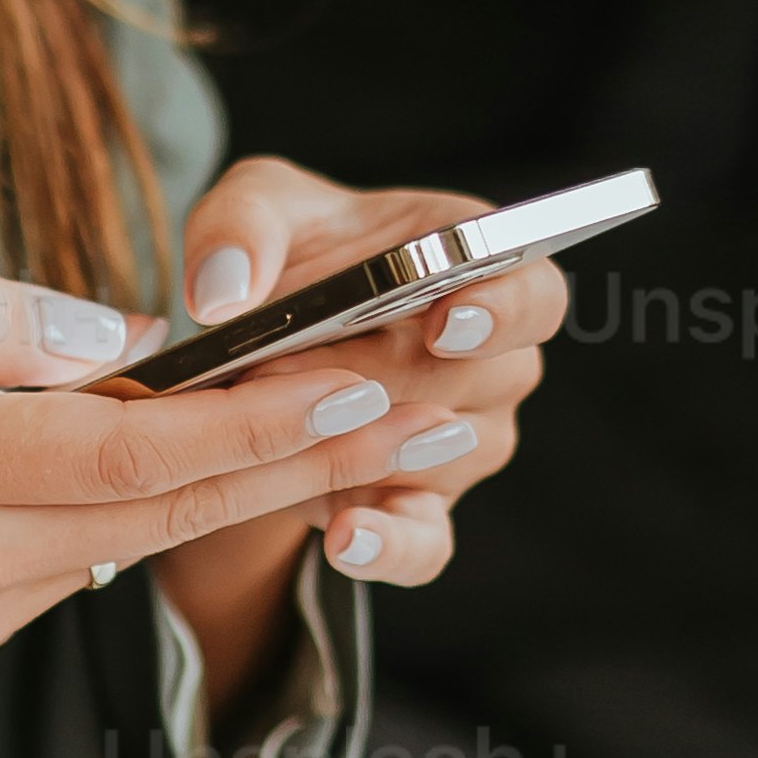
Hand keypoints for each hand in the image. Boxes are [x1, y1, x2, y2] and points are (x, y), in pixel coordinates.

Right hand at [0, 259, 473, 757]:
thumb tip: (112, 336)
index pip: (132, 453)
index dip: (257, 426)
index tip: (355, 390)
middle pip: (177, 511)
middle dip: (316, 465)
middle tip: (436, 416)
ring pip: (148, 539)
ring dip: (263, 487)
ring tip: (378, 431)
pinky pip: (93, 555)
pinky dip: (171, 507)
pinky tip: (236, 459)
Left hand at [147, 155, 569, 711]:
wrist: (264, 343)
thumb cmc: (286, 252)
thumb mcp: (253, 211)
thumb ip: (240, 228)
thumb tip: (223, 293)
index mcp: (481, 270)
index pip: (534, 295)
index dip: (499, 311)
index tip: (442, 322)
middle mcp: (495, 362)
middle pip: (470, 380)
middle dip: (373, 375)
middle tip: (277, 367)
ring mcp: (464, 443)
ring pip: (436, 457)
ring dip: (355, 445)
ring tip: (271, 426)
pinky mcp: (421, 509)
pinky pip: (424, 544)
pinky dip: (388, 545)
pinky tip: (345, 537)